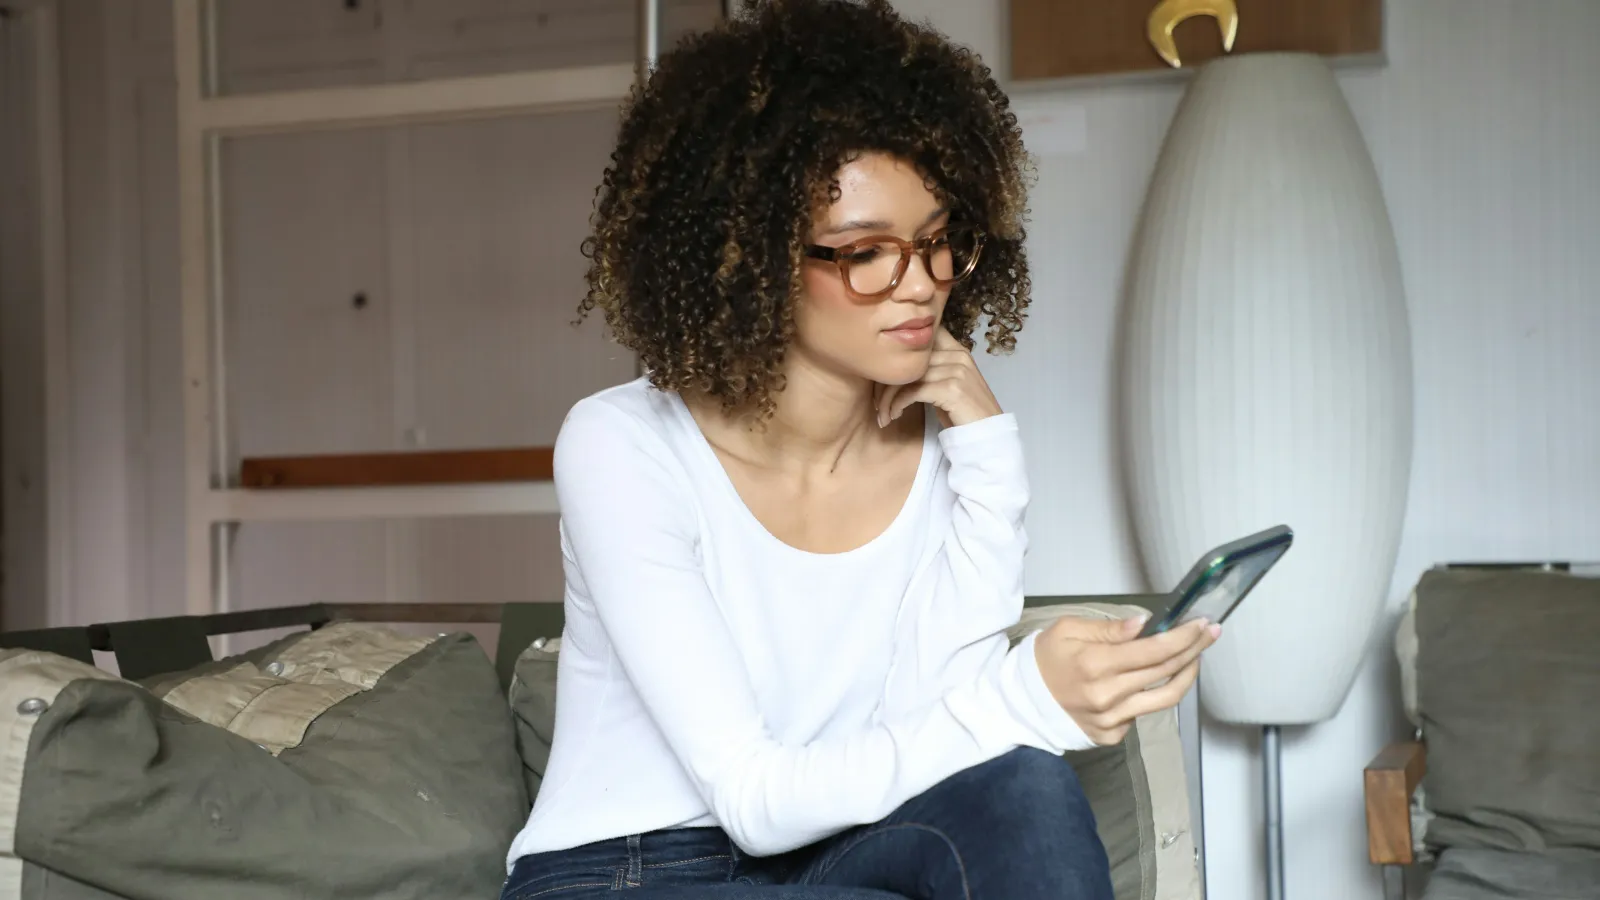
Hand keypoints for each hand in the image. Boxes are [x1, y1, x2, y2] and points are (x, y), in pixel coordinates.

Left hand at [875, 327, 1002, 428]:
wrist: (987, 436)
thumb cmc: (963, 413)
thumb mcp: (948, 385)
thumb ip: (931, 369)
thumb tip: (897, 364)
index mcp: (958, 350)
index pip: (923, 336)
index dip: (898, 352)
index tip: (883, 375)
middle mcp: (958, 355)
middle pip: (909, 358)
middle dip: (886, 381)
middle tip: (876, 400)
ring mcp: (957, 371)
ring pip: (908, 375)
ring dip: (888, 397)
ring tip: (883, 413)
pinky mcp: (951, 389)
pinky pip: (913, 391)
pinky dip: (897, 404)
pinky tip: (894, 415)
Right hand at [1034, 615, 1219, 744]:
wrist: (1024, 702)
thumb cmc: (1047, 659)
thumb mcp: (1068, 630)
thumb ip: (1108, 629)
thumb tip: (1144, 625)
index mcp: (1095, 664)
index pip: (1154, 650)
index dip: (1184, 637)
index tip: (1203, 624)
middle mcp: (1108, 695)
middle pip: (1165, 671)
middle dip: (1193, 649)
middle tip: (1210, 633)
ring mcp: (1112, 719)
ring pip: (1165, 698)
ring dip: (1186, 675)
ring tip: (1194, 657)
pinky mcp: (1113, 735)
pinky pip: (1143, 713)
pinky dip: (1153, 694)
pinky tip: (1151, 681)